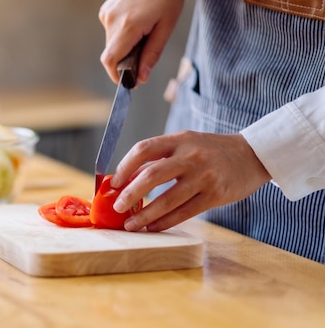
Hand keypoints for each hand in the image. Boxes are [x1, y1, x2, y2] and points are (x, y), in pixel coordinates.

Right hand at [99, 0, 184, 83]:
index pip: (110, 61)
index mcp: (128, 25)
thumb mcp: (166, 25)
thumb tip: (140, 77)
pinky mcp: (106, 9)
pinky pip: (111, 31)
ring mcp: (106, 13)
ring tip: (146, 30)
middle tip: (148, 50)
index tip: (129, 81)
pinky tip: (139, 21)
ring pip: (112, 43)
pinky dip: (123, 35)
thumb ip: (151, 53)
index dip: (117, 75)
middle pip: (112, 53)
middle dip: (127, 60)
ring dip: (126, 46)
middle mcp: (111, 20)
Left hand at [111, 131, 271, 231]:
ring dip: (145, 214)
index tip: (114, 182)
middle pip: (152, 175)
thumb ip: (159, 158)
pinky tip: (153, 227)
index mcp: (179, 139)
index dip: (125, 166)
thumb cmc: (210, 150)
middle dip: (130, 193)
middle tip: (118, 207)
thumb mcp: (185, 144)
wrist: (252, 155)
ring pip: (168, 199)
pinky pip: (185, 212)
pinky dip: (165, 222)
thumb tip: (128, 179)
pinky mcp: (215, 195)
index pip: (144, 149)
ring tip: (131, 224)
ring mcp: (204, 176)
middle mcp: (191, 156)